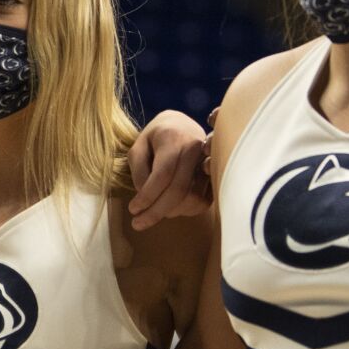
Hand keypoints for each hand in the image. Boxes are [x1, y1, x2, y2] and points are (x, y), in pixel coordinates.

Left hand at [129, 109, 210, 228]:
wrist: (183, 124)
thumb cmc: (156, 137)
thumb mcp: (138, 145)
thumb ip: (138, 169)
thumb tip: (145, 196)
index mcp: (174, 139)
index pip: (163, 175)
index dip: (147, 196)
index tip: (132, 210)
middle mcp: (196, 150)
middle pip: (178, 190)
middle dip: (156, 212)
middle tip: (137, 224)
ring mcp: (209, 163)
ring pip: (192, 199)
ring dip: (170, 212)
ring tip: (153, 212)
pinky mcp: (215, 175)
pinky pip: (202, 201)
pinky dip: (184, 211)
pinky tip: (170, 208)